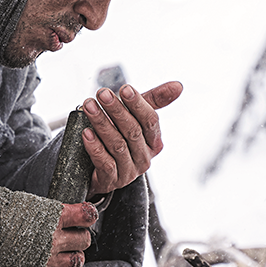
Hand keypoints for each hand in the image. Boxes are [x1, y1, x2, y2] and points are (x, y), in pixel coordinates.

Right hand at [32, 202, 97, 266]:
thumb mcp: (13, 201)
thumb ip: (30, 208)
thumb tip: (30, 209)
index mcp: (51, 216)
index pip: (84, 214)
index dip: (87, 215)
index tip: (87, 216)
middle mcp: (54, 239)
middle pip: (83, 240)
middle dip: (81, 238)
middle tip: (72, 238)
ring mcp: (47, 262)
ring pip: (77, 262)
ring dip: (76, 259)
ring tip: (69, 258)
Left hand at [81, 80, 182, 197]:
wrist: (96, 169)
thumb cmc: (119, 136)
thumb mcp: (135, 117)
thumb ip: (154, 100)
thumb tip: (178, 85)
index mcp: (154, 142)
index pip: (150, 121)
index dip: (138, 104)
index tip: (125, 89)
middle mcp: (144, 158)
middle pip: (133, 131)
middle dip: (116, 110)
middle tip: (102, 94)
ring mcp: (128, 171)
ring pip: (117, 145)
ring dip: (102, 123)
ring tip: (89, 107)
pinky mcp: (111, 181)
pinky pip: (105, 163)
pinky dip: (95, 147)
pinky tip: (87, 133)